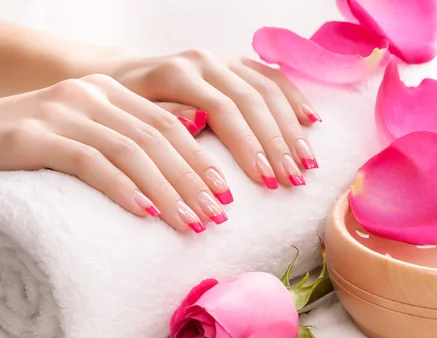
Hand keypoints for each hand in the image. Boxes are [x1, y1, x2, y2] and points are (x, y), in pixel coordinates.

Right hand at [0, 75, 231, 232]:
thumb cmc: (31, 146)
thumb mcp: (87, 132)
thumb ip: (130, 134)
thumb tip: (189, 144)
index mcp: (110, 90)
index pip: (171, 122)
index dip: (202, 159)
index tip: (227, 195)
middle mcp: (91, 94)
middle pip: (158, 137)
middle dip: (193, 180)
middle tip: (218, 216)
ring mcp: (62, 112)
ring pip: (131, 150)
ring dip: (167, 190)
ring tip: (191, 224)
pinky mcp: (35, 136)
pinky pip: (89, 162)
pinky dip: (121, 188)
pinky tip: (144, 213)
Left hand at [111, 49, 320, 187]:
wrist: (126, 76)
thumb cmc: (126, 106)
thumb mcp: (131, 117)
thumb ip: (165, 119)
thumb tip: (199, 125)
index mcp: (178, 74)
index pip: (223, 110)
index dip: (247, 145)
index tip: (265, 181)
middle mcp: (205, 61)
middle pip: (252, 101)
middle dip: (275, 143)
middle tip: (293, 179)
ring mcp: (223, 59)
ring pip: (268, 89)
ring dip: (290, 128)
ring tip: (307, 164)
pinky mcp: (235, 62)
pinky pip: (272, 76)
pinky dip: (293, 98)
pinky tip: (310, 121)